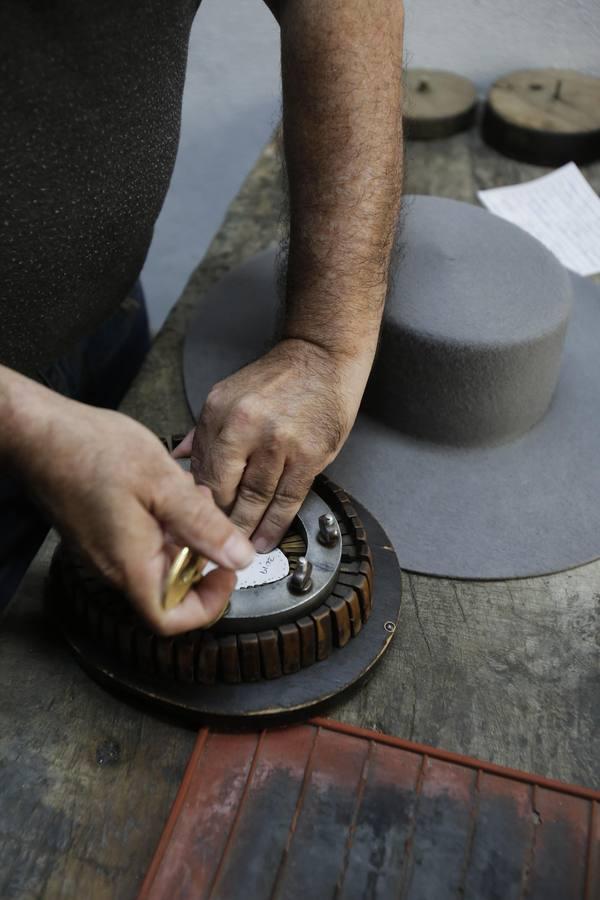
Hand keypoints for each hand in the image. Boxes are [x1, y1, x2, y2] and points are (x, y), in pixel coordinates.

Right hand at [11, 387, 253, 634]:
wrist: (40, 431)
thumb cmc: (92, 452)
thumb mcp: (164, 484)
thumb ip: (204, 526)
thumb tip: (240, 559)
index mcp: (131, 566)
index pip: (171, 620)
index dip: (207, 605)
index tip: (225, 571)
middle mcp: (114, 568)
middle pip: (169, 589)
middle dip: (200, 555)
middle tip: (212, 516)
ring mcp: (103, 551)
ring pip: (157, 560)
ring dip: (183, 533)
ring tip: (189, 493)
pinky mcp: (98, 532)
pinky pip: (140, 542)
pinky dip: (163, 522)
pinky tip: (167, 488)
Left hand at [174, 338, 370, 550]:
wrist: (322, 357)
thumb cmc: (278, 377)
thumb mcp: (229, 394)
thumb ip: (205, 431)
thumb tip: (180, 460)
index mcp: (220, 413)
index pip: (203, 471)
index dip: (200, 503)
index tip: (197, 523)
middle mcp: (246, 427)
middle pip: (226, 490)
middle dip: (221, 522)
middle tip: (216, 544)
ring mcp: (280, 442)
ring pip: (256, 499)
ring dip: (247, 529)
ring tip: (239, 548)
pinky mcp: (310, 455)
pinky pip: (288, 499)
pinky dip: (276, 524)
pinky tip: (266, 538)